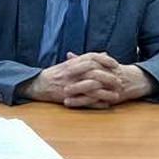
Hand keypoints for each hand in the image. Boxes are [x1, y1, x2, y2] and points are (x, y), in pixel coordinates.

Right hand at [25, 53, 149, 108]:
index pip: (91, 57)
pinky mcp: (69, 97)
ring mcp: (70, 85)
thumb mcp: (71, 62)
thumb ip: (88, 58)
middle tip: (119, 81)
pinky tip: (106, 104)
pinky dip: (96, 103)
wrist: (39, 84)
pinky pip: (85, 101)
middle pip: (94, 72)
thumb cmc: (56, 73)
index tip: (115, 64)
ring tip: (116, 95)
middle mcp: (72, 73)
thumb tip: (105, 54)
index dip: (105, 60)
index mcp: (72, 63)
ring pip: (92, 88)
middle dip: (109, 77)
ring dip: (106, 92)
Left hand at [63, 54, 152, 108]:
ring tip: (65, 98)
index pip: (90, 64)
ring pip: (93, 92)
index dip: (77, 67)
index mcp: (104, 65)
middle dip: (76, 82)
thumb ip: (83, 59)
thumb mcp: (100, 62)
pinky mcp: (110, 98)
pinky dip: (85, 103)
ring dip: (78, 96)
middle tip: (62, 86)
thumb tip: (68, 55)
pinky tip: (74, 105)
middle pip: (91, 78)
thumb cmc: (112, 70)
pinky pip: (97, 102)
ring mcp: (110, 88)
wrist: (133, 80)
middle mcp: (108, 76)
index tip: (65, 69)